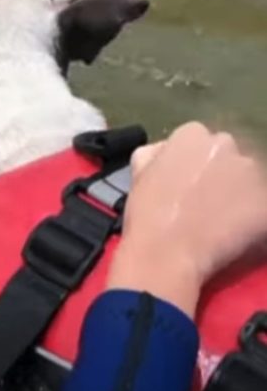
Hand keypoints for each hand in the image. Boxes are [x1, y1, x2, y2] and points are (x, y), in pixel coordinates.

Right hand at [107, 122, 266, 317]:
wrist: (164, 255)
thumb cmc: (145, 214)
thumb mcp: (137, 173)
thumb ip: (154, 154)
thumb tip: (164, 152)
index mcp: (191, 135)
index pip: (196, 139)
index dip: (189, 161)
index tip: (182, 180)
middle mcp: (226, 145)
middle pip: (225, 153)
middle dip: (216, 171)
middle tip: (200, 198)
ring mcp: (251, 173)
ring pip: (246, 178)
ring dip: (235, 192)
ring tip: (216, 218)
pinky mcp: (266, 203)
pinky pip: (258, 206)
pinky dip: (247, 217)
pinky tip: (228, 232)